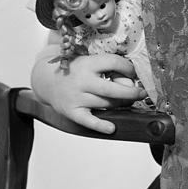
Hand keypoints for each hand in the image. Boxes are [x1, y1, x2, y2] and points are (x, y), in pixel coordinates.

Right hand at [31, 50, 146, 133]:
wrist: (46, 80)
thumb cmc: (74, 70)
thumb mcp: (88, 60)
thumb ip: (107, 67)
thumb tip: (129, 81)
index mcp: (87, 63)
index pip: (114, 63)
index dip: (128, 68)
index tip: (134, 73)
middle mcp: (82, 80)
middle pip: (113, 89)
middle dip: (131, 92)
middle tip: (141, 93)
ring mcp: (77, 97)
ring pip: (106, 104)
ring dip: (121, 104)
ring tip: (127, 102)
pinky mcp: (72, 112)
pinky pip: (89, 121)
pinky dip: (101, 126)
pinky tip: (112, 127)